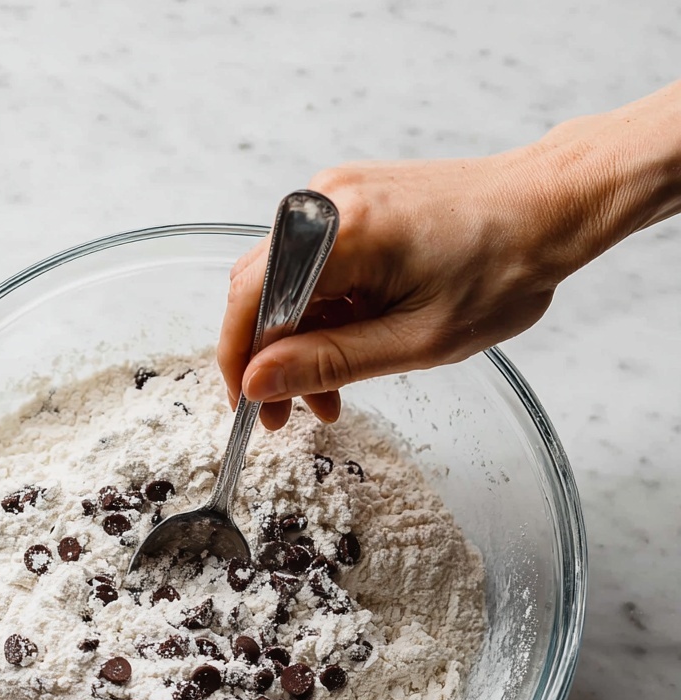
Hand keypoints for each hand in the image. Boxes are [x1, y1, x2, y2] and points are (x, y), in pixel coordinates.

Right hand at [218, 148, 568, 429]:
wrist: (550, 207)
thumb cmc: (503, 270)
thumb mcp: (415, 340)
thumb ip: (329, 362)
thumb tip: (258, 383)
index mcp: (343, 232)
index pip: (251, 297)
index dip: (239, 359)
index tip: (249, 408)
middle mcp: (328, 200)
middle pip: (260, 289)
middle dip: (267, 358)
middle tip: (287, 414)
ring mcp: (340, 194)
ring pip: (287, 281)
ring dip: (298, 340)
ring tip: (331, 393)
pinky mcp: (355, 199)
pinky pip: (314, 264)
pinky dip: (322, 311)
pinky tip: (349, 346)